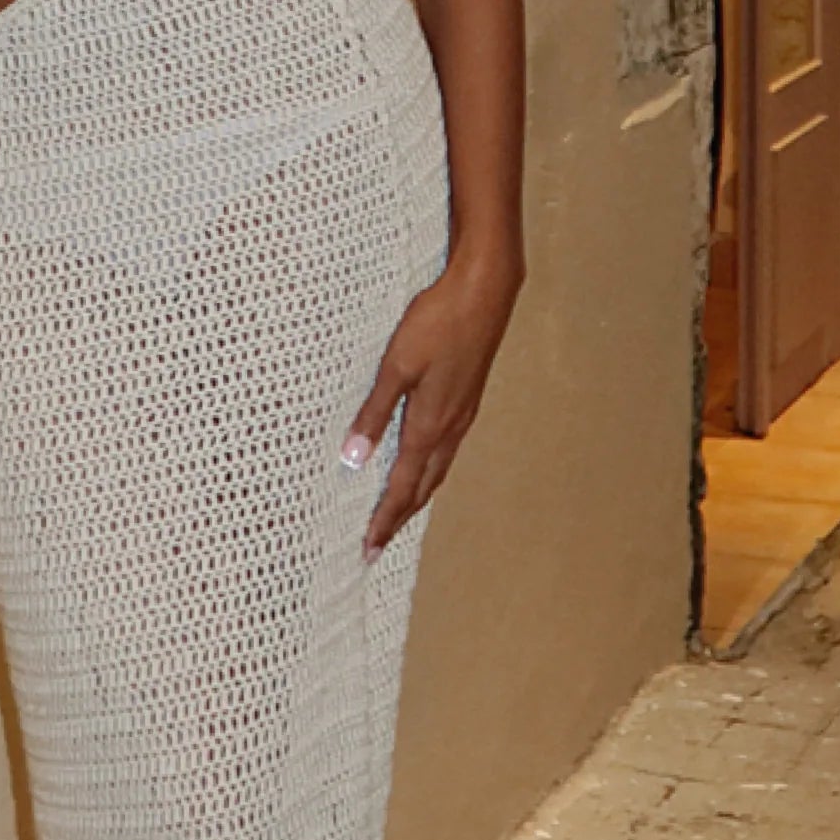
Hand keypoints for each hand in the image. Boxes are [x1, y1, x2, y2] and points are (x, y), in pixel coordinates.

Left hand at [341, 249, 521, 559]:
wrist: (485, 291)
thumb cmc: (438, 322)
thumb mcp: (396, 365)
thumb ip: (375, 412)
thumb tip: (354, 459)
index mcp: (430, 425)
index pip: (403, 487)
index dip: (385, 520)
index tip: (369, 548)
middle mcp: (450, 428)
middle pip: (423, 487)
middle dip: (399, 518)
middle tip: (378, 545)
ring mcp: (462, 414)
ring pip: (437, 470)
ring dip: (416, 497)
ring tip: (398, 515)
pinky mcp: (466, 398)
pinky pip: (446, 450)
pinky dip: (429, 470)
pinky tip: (423, 464)